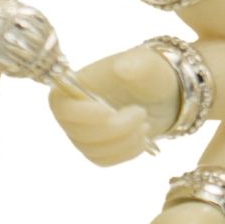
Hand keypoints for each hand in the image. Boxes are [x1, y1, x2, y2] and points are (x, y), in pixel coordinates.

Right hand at [48, 45, 182, 164]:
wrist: (163, 94)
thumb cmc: (149, 73)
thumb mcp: (147, 63)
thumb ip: (135, 63)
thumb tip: (121, 68)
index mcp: (78, 83)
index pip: (61, 106)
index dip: (81, 115)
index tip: (109, 112)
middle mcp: (75, 110)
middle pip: (77, 133)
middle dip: (114, 129)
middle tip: (141, 113)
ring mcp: (84, 131)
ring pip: (92, 150)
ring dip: (123, 141)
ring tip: (145, 125)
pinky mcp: (97, 147)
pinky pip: (103, 160)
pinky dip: (125, 153)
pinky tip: (142, 139)